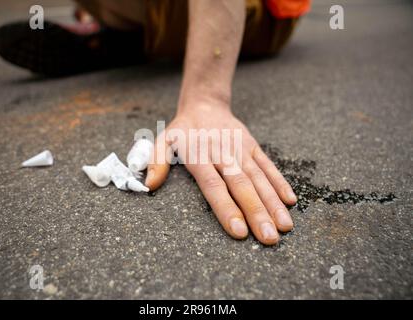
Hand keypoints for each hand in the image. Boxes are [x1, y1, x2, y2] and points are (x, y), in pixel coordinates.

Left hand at [145, 101, 296, 244]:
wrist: (205, 104)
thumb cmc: (183, 130)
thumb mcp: (162, 141)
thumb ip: (156, 161)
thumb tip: (149, 185)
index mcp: (200, 157)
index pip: (214, 186)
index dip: (227, 209)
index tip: (239, 231)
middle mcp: (224, 154)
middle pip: (242, 186)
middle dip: (257, 213)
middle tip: (269, 238)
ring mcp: (241, 150)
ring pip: (259, 179)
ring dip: (273, 203)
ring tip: (284, 227)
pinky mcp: (253, 147)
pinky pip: (268, 166)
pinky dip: (279, 183)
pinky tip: (290, 202)